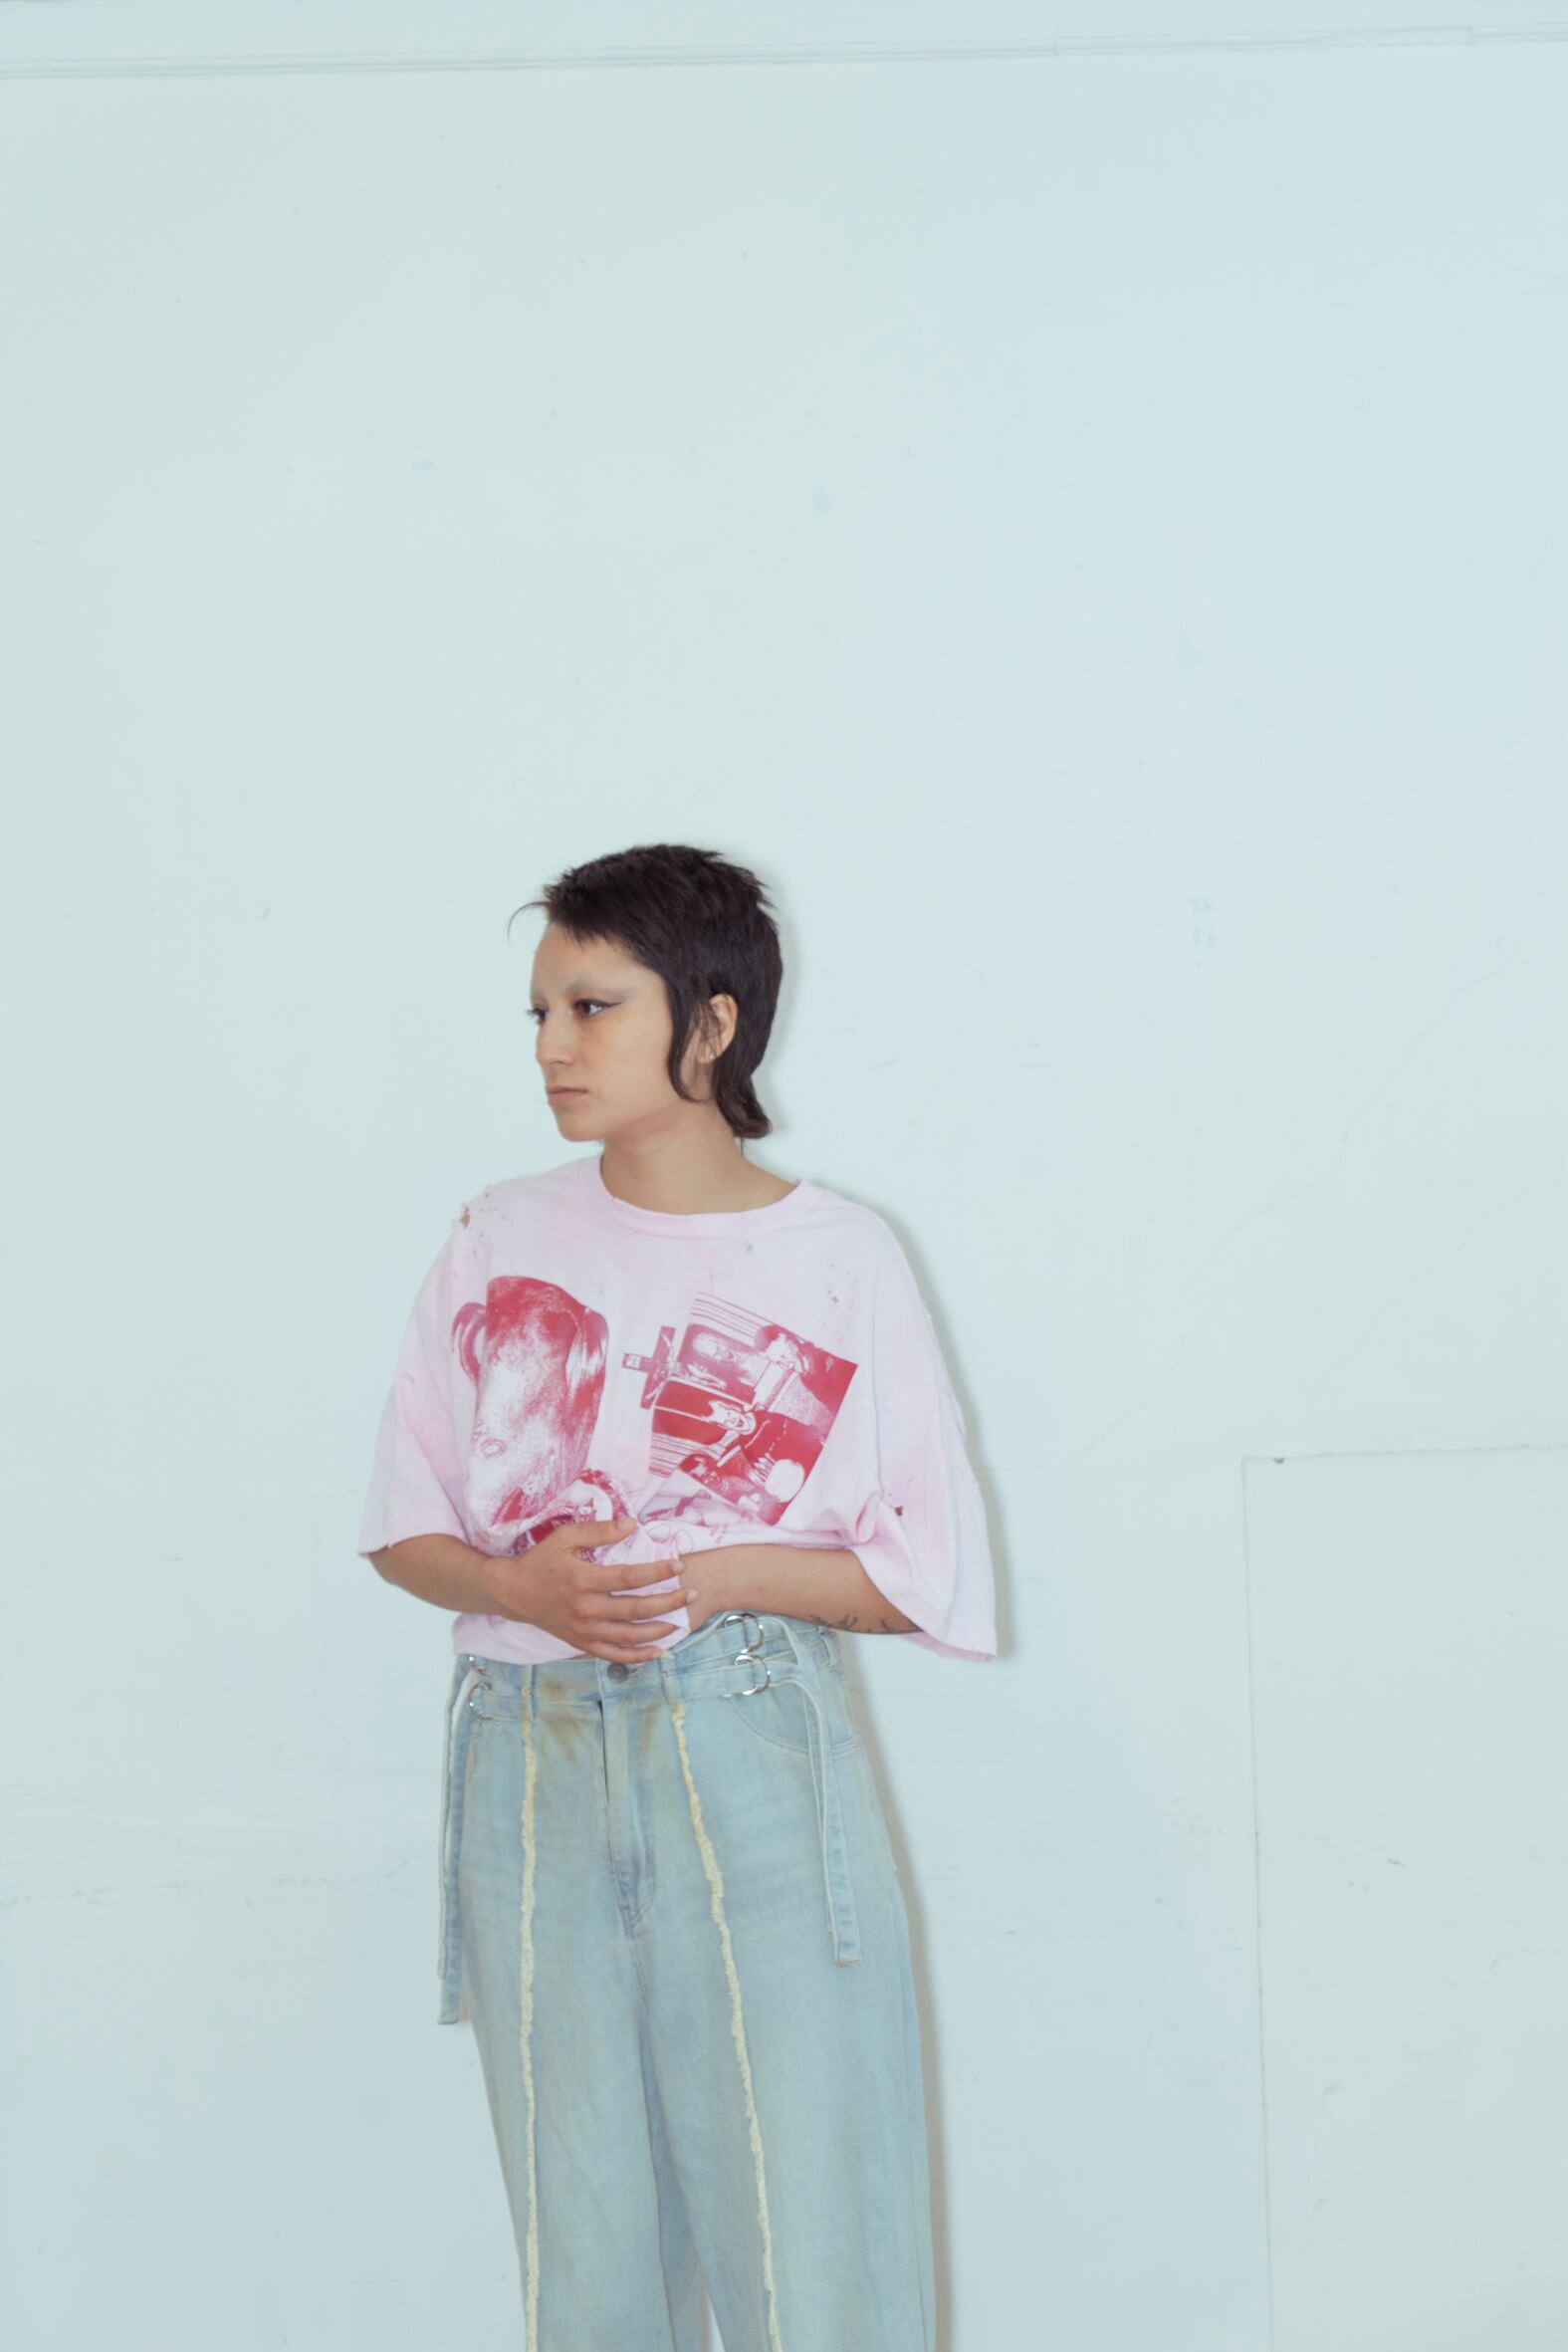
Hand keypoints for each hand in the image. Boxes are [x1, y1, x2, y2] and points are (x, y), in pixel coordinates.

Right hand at [484, 1516, 693, 1661]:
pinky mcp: (580, 1643)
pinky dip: (636, 1656)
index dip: (658, 1571)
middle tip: (691, 1594)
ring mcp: (583, 1630)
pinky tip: (657, 1652)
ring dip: (659, 1630)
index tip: (679, 1565)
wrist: (513, 1592)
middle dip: (669, 1602)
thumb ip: (599, 1530)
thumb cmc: (541, 1560)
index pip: (630, 1578)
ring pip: (629, 1636)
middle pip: (636, 1609)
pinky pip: (612, 1654)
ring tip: (681, 1622)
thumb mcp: (565, 1537)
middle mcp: (585, 1609)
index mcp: (583, 1580)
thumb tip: (632, 1525)